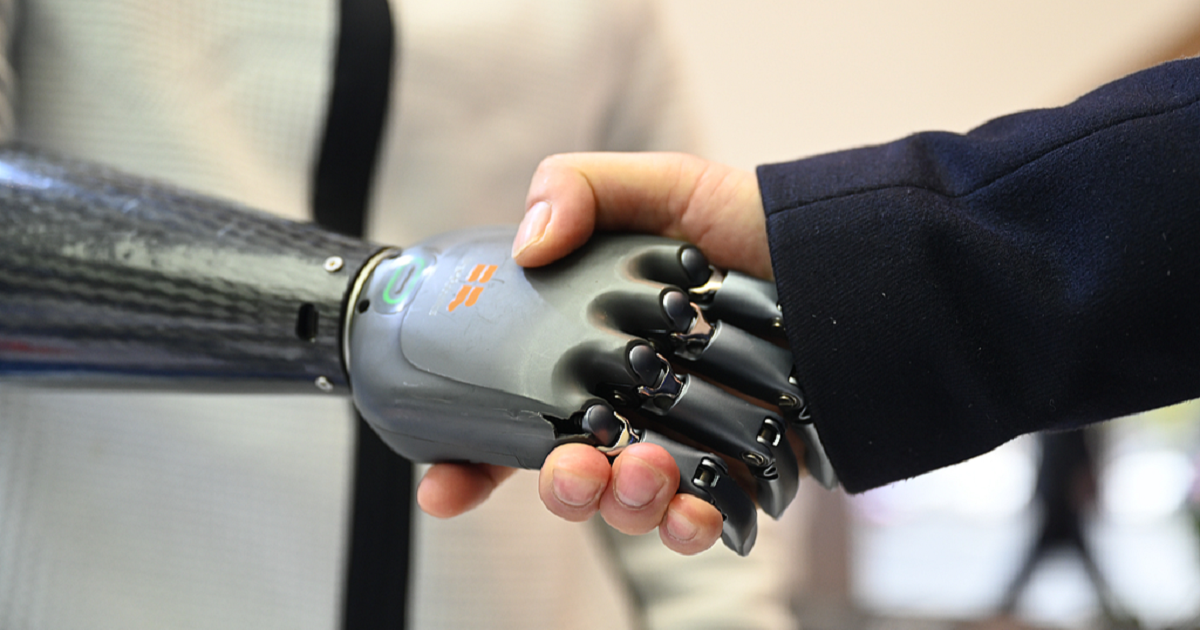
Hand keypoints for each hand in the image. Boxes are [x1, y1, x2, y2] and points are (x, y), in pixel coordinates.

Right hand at [418, 152, 782, 554]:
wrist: (854, 261)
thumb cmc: (757, 224)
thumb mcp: (666, 185)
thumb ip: (583, 189)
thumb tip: (528, 243)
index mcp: (596, 351)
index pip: (516, 413)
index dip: (471, 456)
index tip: (444, 484)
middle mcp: (634, 403)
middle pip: (569, 471)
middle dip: (558, 489)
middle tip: (572, 469)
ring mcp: (687, 442)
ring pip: (628, 505)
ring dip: (620, 506)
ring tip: (645, 472)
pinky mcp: (740, 471)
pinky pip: (700, 522)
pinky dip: (687, 528)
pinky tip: (692, 512)